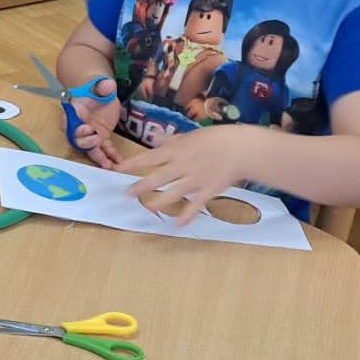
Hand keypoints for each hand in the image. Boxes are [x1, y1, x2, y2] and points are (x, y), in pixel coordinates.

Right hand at [69, 78, 124, 169]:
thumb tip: (107, 85)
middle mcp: (79, 126)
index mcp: (73, 112)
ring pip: (91, 149)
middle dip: (87, 144)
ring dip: (99, 157)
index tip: (88, 127)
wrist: (100, 92)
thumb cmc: (96, 87)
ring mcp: (91, 134)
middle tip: (97, 141)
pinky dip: (111, 155)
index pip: (69, 124)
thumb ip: (102, 85)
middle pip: (78, 140)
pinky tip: (118, 161)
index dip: (76, 129)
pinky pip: (105, 149)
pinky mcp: (102, 138)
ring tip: (108, 165)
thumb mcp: (99, 84)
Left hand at [117, 124, 257, 224]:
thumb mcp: (192, 135)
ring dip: (158, 202)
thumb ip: (173, 140)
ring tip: (147, 208)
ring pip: (172, 193)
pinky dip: (186, 216)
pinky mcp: (207, 191)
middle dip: (140, 186)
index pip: (150, 157)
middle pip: (157, 178)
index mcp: (177, 150)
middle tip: (125, 193)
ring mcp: (195, 180)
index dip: (132, 164)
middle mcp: (182, 166)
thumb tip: (156, 138)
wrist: (242, 149)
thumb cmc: (217, 139)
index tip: (118, 169)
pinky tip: (177, 225)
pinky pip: (195, 206)